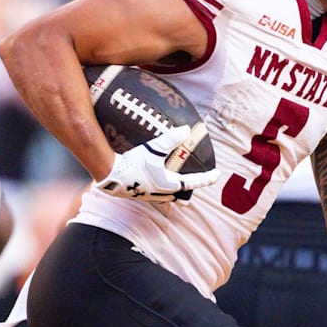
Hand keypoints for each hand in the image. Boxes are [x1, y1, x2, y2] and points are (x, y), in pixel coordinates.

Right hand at [95, 125, 219, 202]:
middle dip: (189, 190)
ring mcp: (150, 196)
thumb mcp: (153, 149)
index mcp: (168, 184)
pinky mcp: (139, 194)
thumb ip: (170, 139)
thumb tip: (186, 130)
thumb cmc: (132, 163)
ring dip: (175, 189)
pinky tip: (154, 177)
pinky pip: (156, 193)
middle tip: (195, 181)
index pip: (194, 182)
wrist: (109, 175)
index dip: (207, 178)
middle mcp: (161, 193)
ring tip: (176, 180)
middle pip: (182, 195)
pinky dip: (161, 187)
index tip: (217, 174)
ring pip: (168, 196)